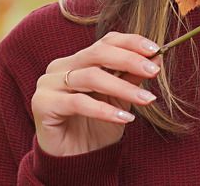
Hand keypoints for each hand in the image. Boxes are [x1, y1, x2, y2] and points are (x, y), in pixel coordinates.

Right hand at [31, 32, 162, 156]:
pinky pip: (78, 102)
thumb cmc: (97, 125)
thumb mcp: (120, 98)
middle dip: (130, 60)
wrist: (76, 158)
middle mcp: (62, 66)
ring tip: (146, 100)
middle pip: (98, 53)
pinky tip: (125, 118)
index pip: (107, 41)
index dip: (132, 42)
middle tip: (154, 71)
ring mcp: (48, 83)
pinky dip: (105, 110)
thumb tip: (157, 56)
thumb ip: (132, 76)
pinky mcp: (42, 103)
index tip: (156, 49)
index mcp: (80, 59)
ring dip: (122, 87)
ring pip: (91, 77)